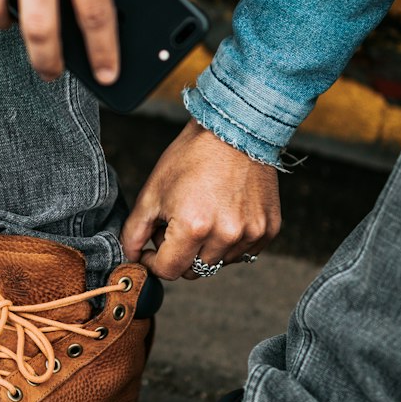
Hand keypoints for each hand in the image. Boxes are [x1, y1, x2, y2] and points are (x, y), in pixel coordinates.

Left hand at [121, 121, 280, 279]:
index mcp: (194, 227)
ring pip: (219, 263)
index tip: (152, 248)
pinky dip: (230, 242)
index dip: (154, 261)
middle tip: (178, 224)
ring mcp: (251, 233)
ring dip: (206, 249)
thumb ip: (135, 230)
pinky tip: (225, 214)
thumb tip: (131, 257)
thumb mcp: (153, 191)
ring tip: (203, 214)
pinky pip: (243, 252)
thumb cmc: (191, 157)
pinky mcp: (269, 229)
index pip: (168, 271)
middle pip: (194, 271)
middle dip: (180, 254)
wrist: (235, 130)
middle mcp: (226, 235)